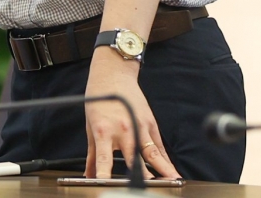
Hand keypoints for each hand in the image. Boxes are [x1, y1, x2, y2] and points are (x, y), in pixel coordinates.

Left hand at [85, 50, 178, 179]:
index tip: (105, 185)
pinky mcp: (151, 123)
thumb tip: (88, 175)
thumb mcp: (90, 126)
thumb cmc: (99, 100)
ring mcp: (139, 126)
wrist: (112, 75)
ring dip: (163, 168)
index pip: (104, 158)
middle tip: (147, 188)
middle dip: (141, 174)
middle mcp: (123, 129)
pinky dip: (166, 159)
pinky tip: (171, 171)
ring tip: (172, 181)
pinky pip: (160, 145)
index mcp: (104, 131)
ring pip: (153, 151)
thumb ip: (92, 154)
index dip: (104, 174)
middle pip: (134, 156)